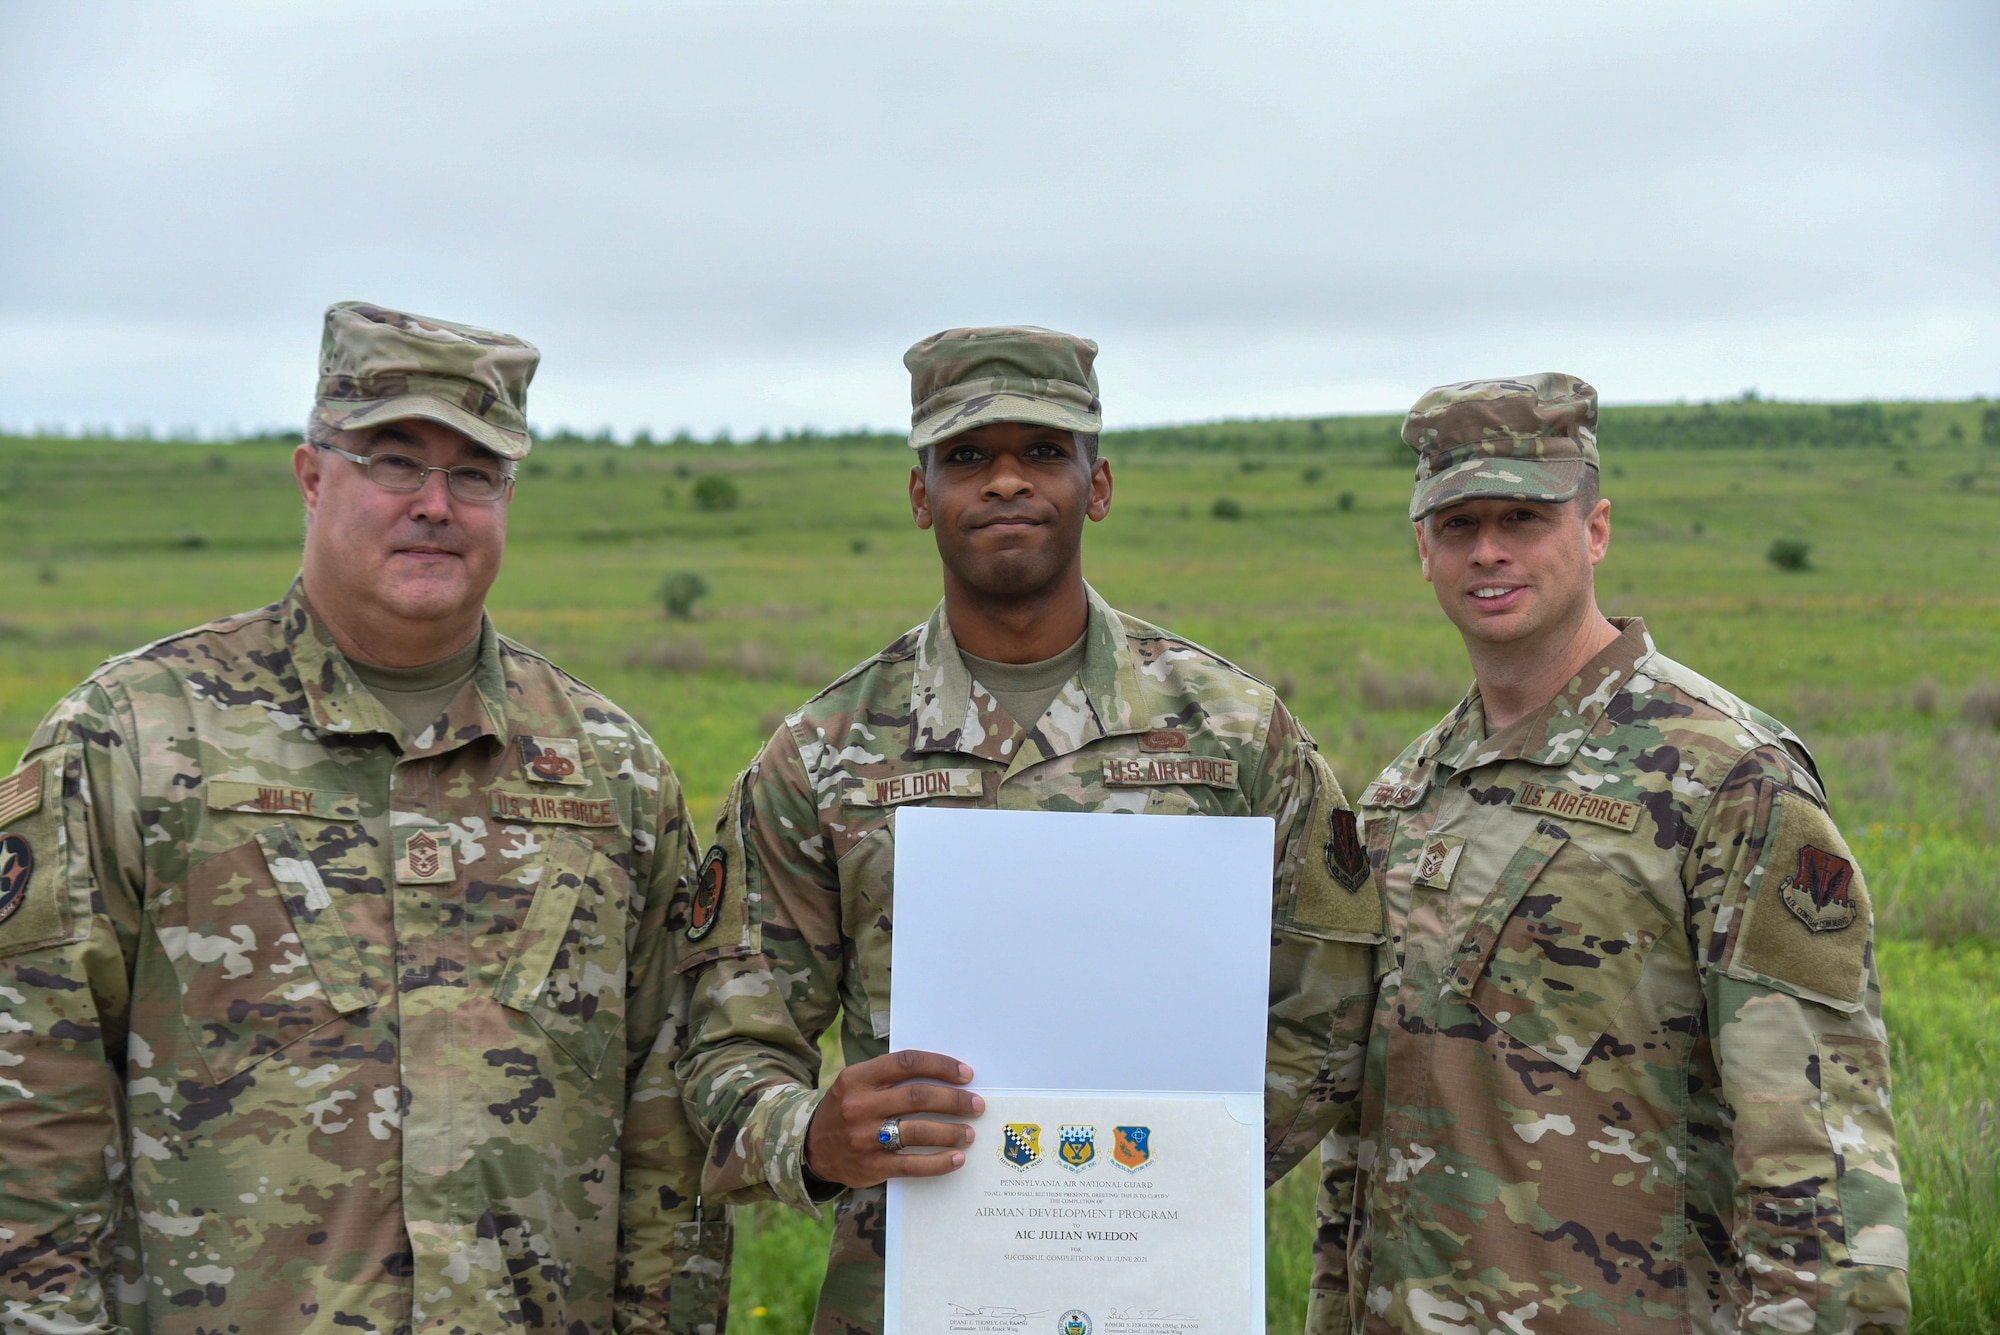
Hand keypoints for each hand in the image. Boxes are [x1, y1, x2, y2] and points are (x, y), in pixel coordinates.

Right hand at [804, 1049, 983, 1187]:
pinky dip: (938, 1162)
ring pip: (918, 1131)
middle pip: (918, 1096)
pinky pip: (911, 1165)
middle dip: (954, 1100)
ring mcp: (864, 1137)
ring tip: (969, 1132)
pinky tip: (957, 1159)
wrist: (811, 1147)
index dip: (941, 1065)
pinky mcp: (870, 1166)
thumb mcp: (858, 1084)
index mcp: (858, 1078)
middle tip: (976, 1104)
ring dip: (951, 1132)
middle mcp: (860, 1105)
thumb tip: (945, 1076)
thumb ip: (892, 1078)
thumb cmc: (848, 1109)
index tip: (966, 1074)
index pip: (907, 1063)